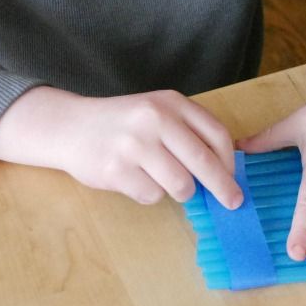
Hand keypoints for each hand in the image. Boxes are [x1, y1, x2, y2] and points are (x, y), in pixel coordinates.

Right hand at [0, 87, 242, 207]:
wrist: (71, 126)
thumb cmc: (125, 123)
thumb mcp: (159, 112)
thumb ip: (190, 133)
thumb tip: (225, 172)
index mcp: (172, 103)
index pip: (217, 135)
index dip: (230, 162)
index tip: (234, 179)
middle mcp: (154, 119)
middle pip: (204, 162)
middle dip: (223, 188)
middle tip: (234, 203)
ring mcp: (134, 144)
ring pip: (181, 185)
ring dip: (181, 192)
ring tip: (165, 180)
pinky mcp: (115, 170)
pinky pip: (152, 196)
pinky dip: (150, 194)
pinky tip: (136, 179)